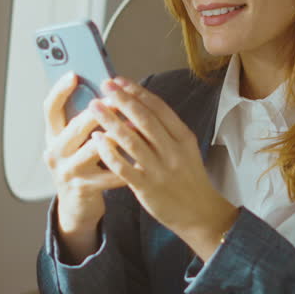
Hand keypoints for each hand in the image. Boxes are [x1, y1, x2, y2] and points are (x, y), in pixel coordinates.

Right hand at [42, 72, 126, 235]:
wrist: (76, 204)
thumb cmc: (82, 163)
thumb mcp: (76, 141)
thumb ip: (85, 120)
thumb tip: (107, 90)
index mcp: (53, 135)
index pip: (50, 108)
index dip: (59, 91)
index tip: (74, 75)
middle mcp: (55, 151)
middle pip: (75, 126)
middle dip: (99, 111)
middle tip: (118, 97)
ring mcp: (67, 171)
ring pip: (93, 149)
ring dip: (115, 136)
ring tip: (133, 125)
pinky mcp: (83, 188)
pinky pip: (109, 173)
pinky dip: (127, 163)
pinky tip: (141, 155)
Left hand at [86, 77, 236, 259]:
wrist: (200, 213)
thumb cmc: (189, 178)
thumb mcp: (185, 149)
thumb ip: (165, 131)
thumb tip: (138, 107)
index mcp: (183, 138)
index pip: (159, 108)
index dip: (138, 92)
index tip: (120, 80)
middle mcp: (173, 151)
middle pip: (144, 120)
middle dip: (122, 100)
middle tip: (104, 85)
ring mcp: (159, 170)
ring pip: (131, 140)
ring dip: (110, 121)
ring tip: (94, 107)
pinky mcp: (146, 188)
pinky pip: (123, 166)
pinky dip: (109, 151)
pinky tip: (97, 139)